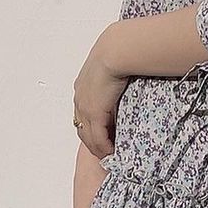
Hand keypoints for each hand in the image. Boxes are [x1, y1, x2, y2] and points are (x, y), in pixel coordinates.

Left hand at [73, 33, 129, 158]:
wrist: (117, 51)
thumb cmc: (120, 53)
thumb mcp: (113, 67)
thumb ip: (115, 78)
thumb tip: (128, 80)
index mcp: (82, 87)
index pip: (83, 114)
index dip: (92, 127)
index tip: (103, 135)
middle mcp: (80, 99)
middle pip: (82, 128)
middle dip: (93, 142)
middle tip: (105, 151)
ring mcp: (85, 108)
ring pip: (88, 137)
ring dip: (98, 148)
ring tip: (109, 155)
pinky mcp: (94, 113)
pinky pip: (97, 138)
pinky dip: (104, 148)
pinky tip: (112, 153)